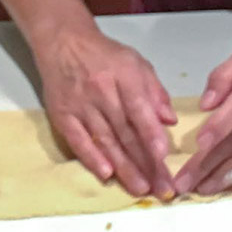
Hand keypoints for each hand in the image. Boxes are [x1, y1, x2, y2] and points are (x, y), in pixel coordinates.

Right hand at [33, 26, 177, 199]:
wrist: (63, 42)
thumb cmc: (104, 55)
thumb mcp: (135, 62)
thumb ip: (154, 91)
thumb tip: (170, 120)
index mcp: (123, 75)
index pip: (138, 107)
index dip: (150, 132)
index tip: (163, 156)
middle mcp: (101, 90)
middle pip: (125, 131)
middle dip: (145, 162)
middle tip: (162, 188)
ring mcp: (80, 104)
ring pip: (105, 140)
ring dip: (124, 168)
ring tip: (140, 189)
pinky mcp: (62, 115)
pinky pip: (78, 140)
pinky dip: (92, 158)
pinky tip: (106, 174)